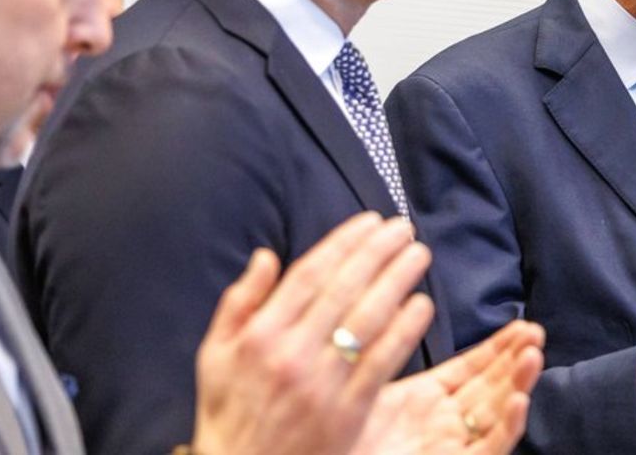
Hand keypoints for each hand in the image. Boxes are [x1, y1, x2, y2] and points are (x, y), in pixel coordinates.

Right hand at [191, 213, 436, 454]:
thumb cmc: (228, 415)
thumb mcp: (213, 357)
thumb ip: (238, 303)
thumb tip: (266, 255)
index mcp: (257, 336)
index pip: (309, 274)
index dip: (344, 242)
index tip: (370, 221)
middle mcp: (289, 354)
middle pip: (344, 289)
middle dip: (378, 252)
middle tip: (404, 228)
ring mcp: (320, 384)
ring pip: (368, 319)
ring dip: (398, 280)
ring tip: (419, 255)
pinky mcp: (347, 413)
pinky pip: (382, 361)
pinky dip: (405, 329)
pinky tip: (422, 304)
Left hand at [350, 320, 544, 454]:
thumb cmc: (339, 442)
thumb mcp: (362, 388)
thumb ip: (377, 351)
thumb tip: (383, 305)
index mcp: (426, 401)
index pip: (473, 369)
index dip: (499, 346)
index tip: (521, 324)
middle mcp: (445, 423)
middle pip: (493, 387)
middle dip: (517, 358)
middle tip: (535, 332)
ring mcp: (452, 447)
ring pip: (498, 414)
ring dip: (520, 384)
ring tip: (533, 355)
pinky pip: (490, 449)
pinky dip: (508, 427)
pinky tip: (518, 401)